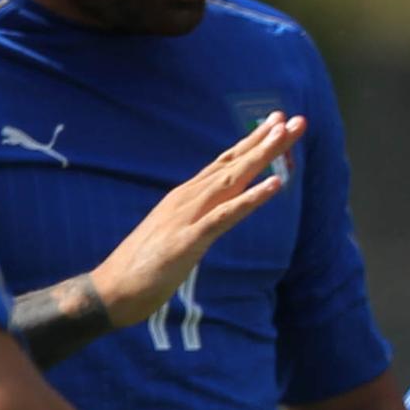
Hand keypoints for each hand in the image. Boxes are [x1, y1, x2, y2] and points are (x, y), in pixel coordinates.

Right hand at [94, 114, 299, 329]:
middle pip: (234, 163)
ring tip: (286, 136)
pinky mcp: (190, 239)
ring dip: (262, 157)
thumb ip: (198, 219)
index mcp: (187, 196)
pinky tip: (275, 184)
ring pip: (233, 179)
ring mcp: (189, 215)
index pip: (226, 163)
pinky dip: (251, 198)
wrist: (114, 289)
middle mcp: (189, 198)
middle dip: (266, 141)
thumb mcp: (181, 235)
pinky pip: (226, 215)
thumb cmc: (147, 265)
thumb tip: (217, 212)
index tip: (278, 122)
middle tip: (296, 119)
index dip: (252, 142)